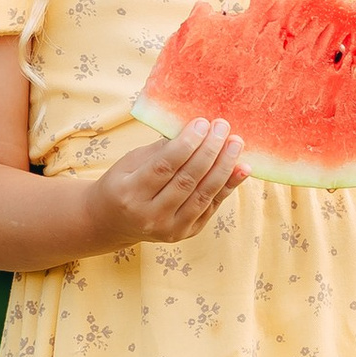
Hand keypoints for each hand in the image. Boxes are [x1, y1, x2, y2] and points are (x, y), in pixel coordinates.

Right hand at [90, 115, 247, 244]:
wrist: (113, 222)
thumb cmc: (122, 184)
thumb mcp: (131, 162)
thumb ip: (161, 149)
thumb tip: (196, 129)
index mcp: (129, 193)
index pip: (164, 166)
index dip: (186, 144)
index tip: (203, 123)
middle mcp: (149, 215)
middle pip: (187, 180)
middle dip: (209, 151)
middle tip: (223, 127)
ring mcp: (169, 228)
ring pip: (203, 195)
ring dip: (224, 167)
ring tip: (236, 143)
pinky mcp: (186, 233)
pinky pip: (211, 206)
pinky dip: (229, 186)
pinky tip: (242, 168)